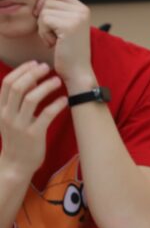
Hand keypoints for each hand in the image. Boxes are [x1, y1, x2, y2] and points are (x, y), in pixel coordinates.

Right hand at [0, 61, 67, 177]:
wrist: (16, 164)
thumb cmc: (17, 138)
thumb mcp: (9, 118)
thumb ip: (16, 101)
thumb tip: (30, 80)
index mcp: (0, 109)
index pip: (7, 83)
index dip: (21, 70)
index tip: (35, 63)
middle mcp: (7, 115)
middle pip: (18, 87)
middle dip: (33, 74)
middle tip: (47, 68)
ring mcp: (20, 125)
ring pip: (31, 99)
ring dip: (46, 87)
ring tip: (58, 81)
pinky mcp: (34, 135)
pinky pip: (46, 115)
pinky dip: (56, 105)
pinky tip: (65, 100)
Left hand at [34, 0, 95, 91]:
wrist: (77, 71)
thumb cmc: (68, 51)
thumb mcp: (66, 26)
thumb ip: (59, 11)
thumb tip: (41, 0)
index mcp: (83, 9)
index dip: (45, 2)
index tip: (44, 18)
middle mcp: (83, 11)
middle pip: (48, 1)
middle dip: (43, 18)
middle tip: (53, 34)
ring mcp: (77, 18)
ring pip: (44, 11)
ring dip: (43, 27)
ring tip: (54, 40)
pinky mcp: (69, 26)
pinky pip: (44, 20)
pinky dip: (44, 33)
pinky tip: (54, 44)